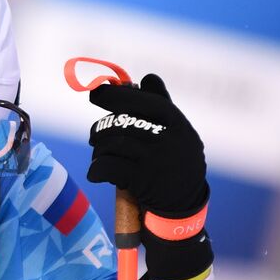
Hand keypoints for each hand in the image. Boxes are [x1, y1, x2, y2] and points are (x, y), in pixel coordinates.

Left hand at [87, 74, 207, 217]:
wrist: (184, 202)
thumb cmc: (174, 159)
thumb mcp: (176, 131)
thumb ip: (161, 104)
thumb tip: (147, 77)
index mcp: (177, 122)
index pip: (143, 101)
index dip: (115, 95)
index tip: (95, 94)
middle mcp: (169, 139)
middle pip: (121, 123)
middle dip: (101, 129)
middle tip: (95, 135)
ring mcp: (156, 160)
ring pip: (111, 144)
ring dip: (98, 150)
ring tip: (100, 155)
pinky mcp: (142, 181)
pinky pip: (107, 167)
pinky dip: (96, 169)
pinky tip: (97, 172)